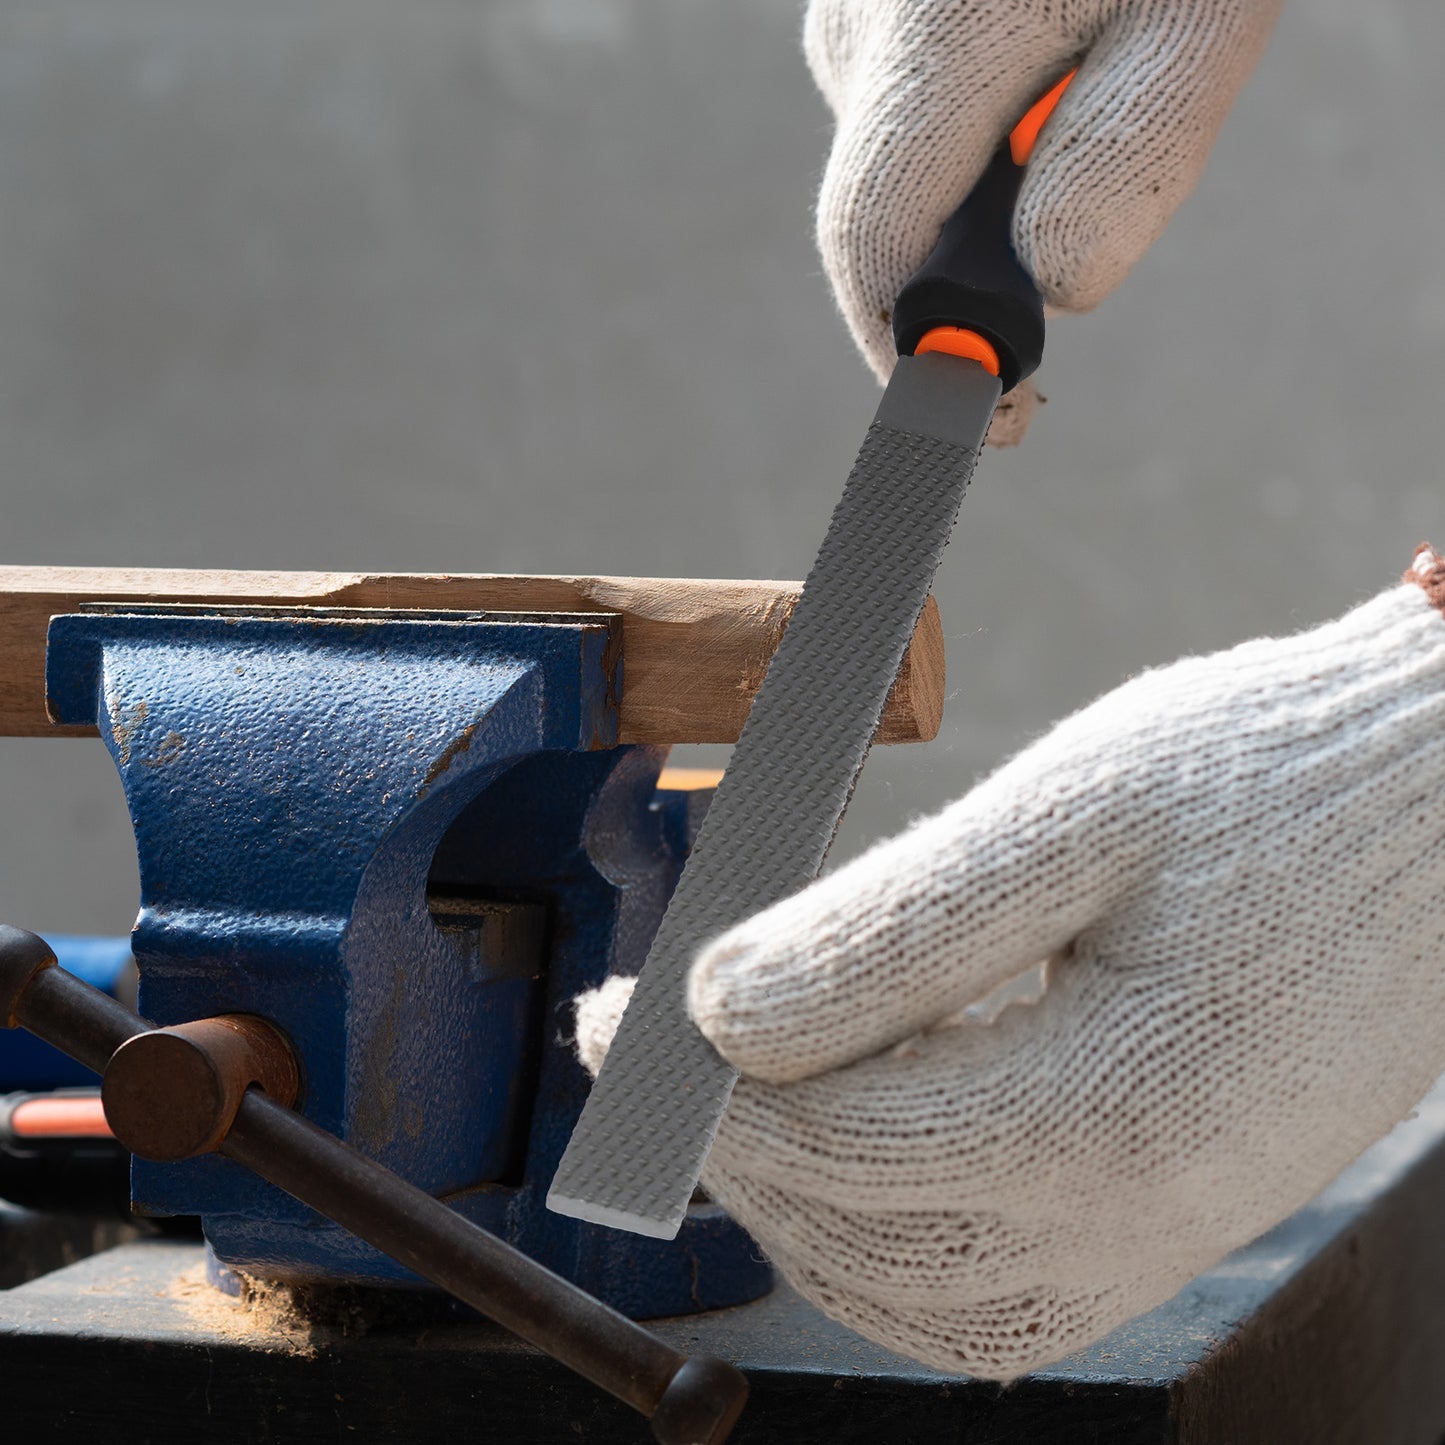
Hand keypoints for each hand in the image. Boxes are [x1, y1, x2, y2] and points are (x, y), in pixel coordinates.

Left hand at [575, 548, 1444, 1377]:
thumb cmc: (1268, 781)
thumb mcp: (1070, 813)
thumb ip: (888, 930)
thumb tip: (717, 1012)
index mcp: (1110, 1106)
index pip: (831, 1140)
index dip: (693, 1087)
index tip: (606, 1021)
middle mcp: (1136, 1214)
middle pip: (857, 1232)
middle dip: (728, 1147)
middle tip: (651, 1054)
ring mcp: (1161, 1236)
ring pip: (912, 1290)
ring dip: (799, 1203)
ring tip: (747, 1088)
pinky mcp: (1172, 1219)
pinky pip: (990, 1286)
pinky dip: (889, 1228)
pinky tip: (865, 1126)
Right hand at [806, 0, 1282, 437]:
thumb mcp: (1201, 12)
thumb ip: (1126, 162)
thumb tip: (1052, 291)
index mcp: (925, 48)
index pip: (872, 253)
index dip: (918, 360)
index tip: (989, 428)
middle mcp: (860, 34)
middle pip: (886, 220)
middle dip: (967, 283)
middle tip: (1061, 290)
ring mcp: (857, 10)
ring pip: (904, 164)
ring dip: (981, 201)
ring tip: (1085, 120)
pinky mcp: (879, 0)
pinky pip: (912, 109)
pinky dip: (975, 141)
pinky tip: (1050, 74)